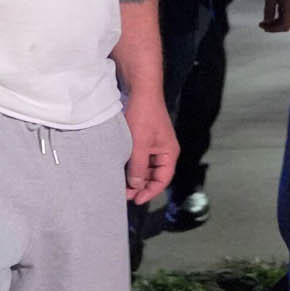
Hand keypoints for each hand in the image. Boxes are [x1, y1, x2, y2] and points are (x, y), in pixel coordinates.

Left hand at [123, 90, 178, 204]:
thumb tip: (136, 186)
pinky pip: (140, 157)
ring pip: (145, 167)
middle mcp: (164, 150)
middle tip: (123, 193)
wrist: (141, 89)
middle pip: (154, 175)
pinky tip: (120, 168)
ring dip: (135, 175)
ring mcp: (154, 144)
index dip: (150, 192)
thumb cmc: (143, 116)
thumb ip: (138, 168)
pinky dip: (132, 164)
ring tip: (120, 183)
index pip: (163, 180)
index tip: (136, 200)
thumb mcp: (140, 145)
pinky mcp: (144, 138)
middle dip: (140, 185)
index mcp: (169, 153)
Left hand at [259, 0, 289, 33]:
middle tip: (261, 25)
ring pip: (284, 23)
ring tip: (262, 23)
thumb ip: (269, 8)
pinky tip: (267, 19)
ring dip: (274, 25)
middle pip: (286, 25)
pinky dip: (275, 21)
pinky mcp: (287, 7)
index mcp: (289, 4)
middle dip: (274, 28)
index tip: (264, 26)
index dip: (275, 29)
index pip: (286, 23)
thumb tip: (267, 21)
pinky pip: (283, 18)